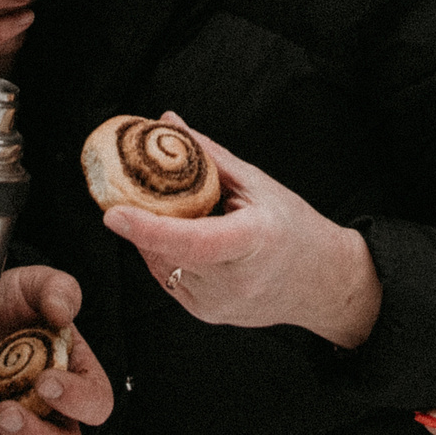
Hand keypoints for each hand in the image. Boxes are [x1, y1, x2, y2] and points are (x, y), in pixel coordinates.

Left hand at [0, 266, 114, 434]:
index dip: (78, 400)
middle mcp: (51, 412)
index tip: (46, 381)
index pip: (97, 404)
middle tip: (6, 411)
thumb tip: (62, 312)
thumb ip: (56, 288)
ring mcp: (16, 431)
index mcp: (75, 376)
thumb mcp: (31, 283)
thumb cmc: (5, 300)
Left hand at [100, 119, 381, 347]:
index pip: (194, 240)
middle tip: (131, 190)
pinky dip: (165, 254)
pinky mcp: (207, 314)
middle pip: (167, 250)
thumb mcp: (257, 183)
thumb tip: (166, 120)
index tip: (113, 214)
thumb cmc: (293, 226)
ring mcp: (219, 303)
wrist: (321, 283)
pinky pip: (168, 278)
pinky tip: (185, 238)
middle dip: (143, 220)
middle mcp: (235, 280)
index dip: (150, 228)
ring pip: (161, 265)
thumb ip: (207, 155)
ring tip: (179, 215)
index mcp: (255, 240)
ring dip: (154, 237)